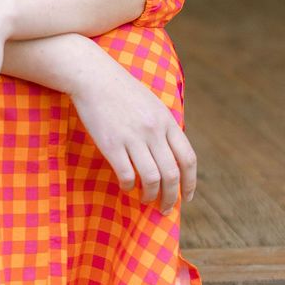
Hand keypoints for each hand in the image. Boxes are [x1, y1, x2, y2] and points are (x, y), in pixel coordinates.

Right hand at [67, 40, 196, 215]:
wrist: (94, 76)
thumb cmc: (122, 91)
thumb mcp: (153, 105)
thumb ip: (165, 128)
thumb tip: (174, 157)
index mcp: (166, 121)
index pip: (188, 159)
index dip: (190, 183)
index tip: (187, 197)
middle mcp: (153, 130)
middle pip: (171, 174)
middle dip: (171, 197)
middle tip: (166, 208)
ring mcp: (132, 137)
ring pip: (151, 178)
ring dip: (150, 195)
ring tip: (146, 200)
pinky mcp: (111, 143)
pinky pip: (126, 174)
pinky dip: (128, 186)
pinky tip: (126, 185)